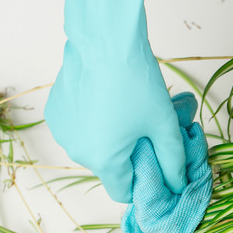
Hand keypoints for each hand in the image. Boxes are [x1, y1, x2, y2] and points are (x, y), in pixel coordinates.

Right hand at [45, 0, 185, 202]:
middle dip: (130, 154)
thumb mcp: (164, 125)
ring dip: (111, 136)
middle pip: (109, 167)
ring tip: (127, 108)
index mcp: (103, 161)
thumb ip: (173, 160)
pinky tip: (106, 97)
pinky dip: (93, 120)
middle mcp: (76, 152)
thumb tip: (178, 185)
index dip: (143, 181)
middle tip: (148, 128)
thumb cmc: (137, 83)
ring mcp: (62, 132)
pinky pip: (79, 127)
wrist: (105, 41)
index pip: (124, 191)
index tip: (156, 162)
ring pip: (94, 145)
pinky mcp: (55, 112)